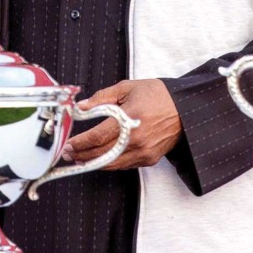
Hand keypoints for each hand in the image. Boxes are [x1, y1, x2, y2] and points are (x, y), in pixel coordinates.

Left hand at [63, 78, 180, 169]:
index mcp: (130, 119)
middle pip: (102, 153)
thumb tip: (81, 107)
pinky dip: (110, 162)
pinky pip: (124, 165)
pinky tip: (99, 158)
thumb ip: (102, 98)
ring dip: (93, 162)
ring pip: (112, 164)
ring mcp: (144, 152)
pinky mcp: (150, 159)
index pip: (98, 136)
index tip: (67, 144)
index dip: (80, 143)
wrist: (186, 109)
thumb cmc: (158, 95)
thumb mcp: (128, 88)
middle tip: (67, 154)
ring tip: (78, 158)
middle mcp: (137, 139)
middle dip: (81, 155)